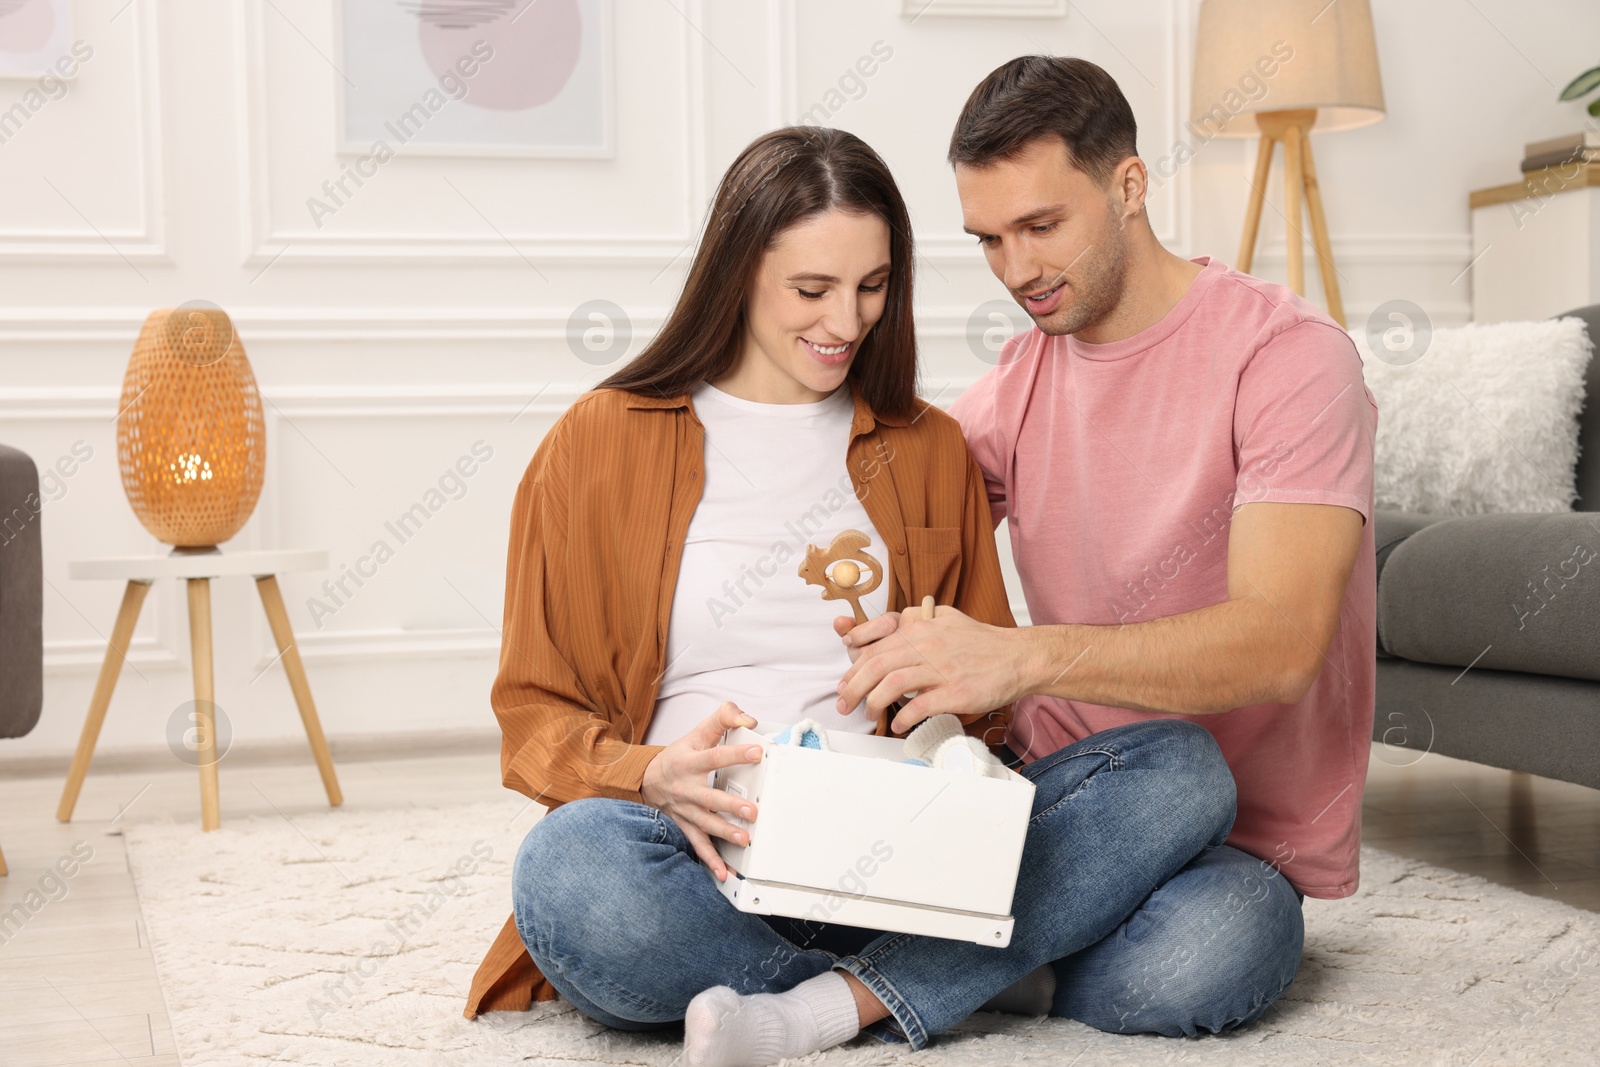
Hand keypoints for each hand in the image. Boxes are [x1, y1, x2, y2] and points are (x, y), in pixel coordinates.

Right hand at [640, 701, 763, 882]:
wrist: (645, 780)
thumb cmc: (678, 756)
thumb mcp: (697, 733)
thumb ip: (723, 718)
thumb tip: (748, 718)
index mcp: (690, 762)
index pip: (714, 756)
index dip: (735, 753)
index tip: (757, 752)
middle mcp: (686, 788)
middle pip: (709, 797)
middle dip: (730, 805)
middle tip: (751, 811)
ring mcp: (685, 809)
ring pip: (704, 823)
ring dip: (723, 833)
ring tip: (743, 839)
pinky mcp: (685, 826)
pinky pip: (697, 845)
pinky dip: (710, 860)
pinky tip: (723, 872)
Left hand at [835, 605, 1030, 731]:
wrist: (1018, 657)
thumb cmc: (982, 643)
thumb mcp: (946, 618)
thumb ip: (917, 620)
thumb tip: (893, 624)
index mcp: (920, 628)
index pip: (874, 646)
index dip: (853, 667)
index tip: (845, 682)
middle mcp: (927, 645)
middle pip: (876, 665)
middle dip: (853, 688)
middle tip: (845, 704)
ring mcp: (941, 669)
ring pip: (891, 684)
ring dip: (873, 703)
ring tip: (869, 714)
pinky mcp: (955, 691)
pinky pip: (919, 707)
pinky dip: (903, 719)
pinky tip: (898, 725)